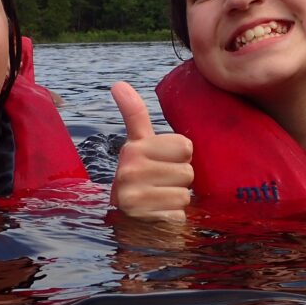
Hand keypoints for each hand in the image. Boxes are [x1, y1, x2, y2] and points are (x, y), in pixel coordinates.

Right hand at [109, 81, 192, 221]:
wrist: (128, 220)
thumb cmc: (141, 177)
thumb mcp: (138, 145)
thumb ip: (133, 114)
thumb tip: (118, 83)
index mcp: (133, 149)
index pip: (185, 146)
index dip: (180, 157)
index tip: (163, 162)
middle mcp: (129, 171)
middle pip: (187, 172)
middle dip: (179, 182)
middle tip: (160, 185)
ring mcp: (134, 197)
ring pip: (185, 194)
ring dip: (177, 201)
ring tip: (159, 200)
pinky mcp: (143, 220)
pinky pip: (179, 215)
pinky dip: (173, 218)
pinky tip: (158, 216)